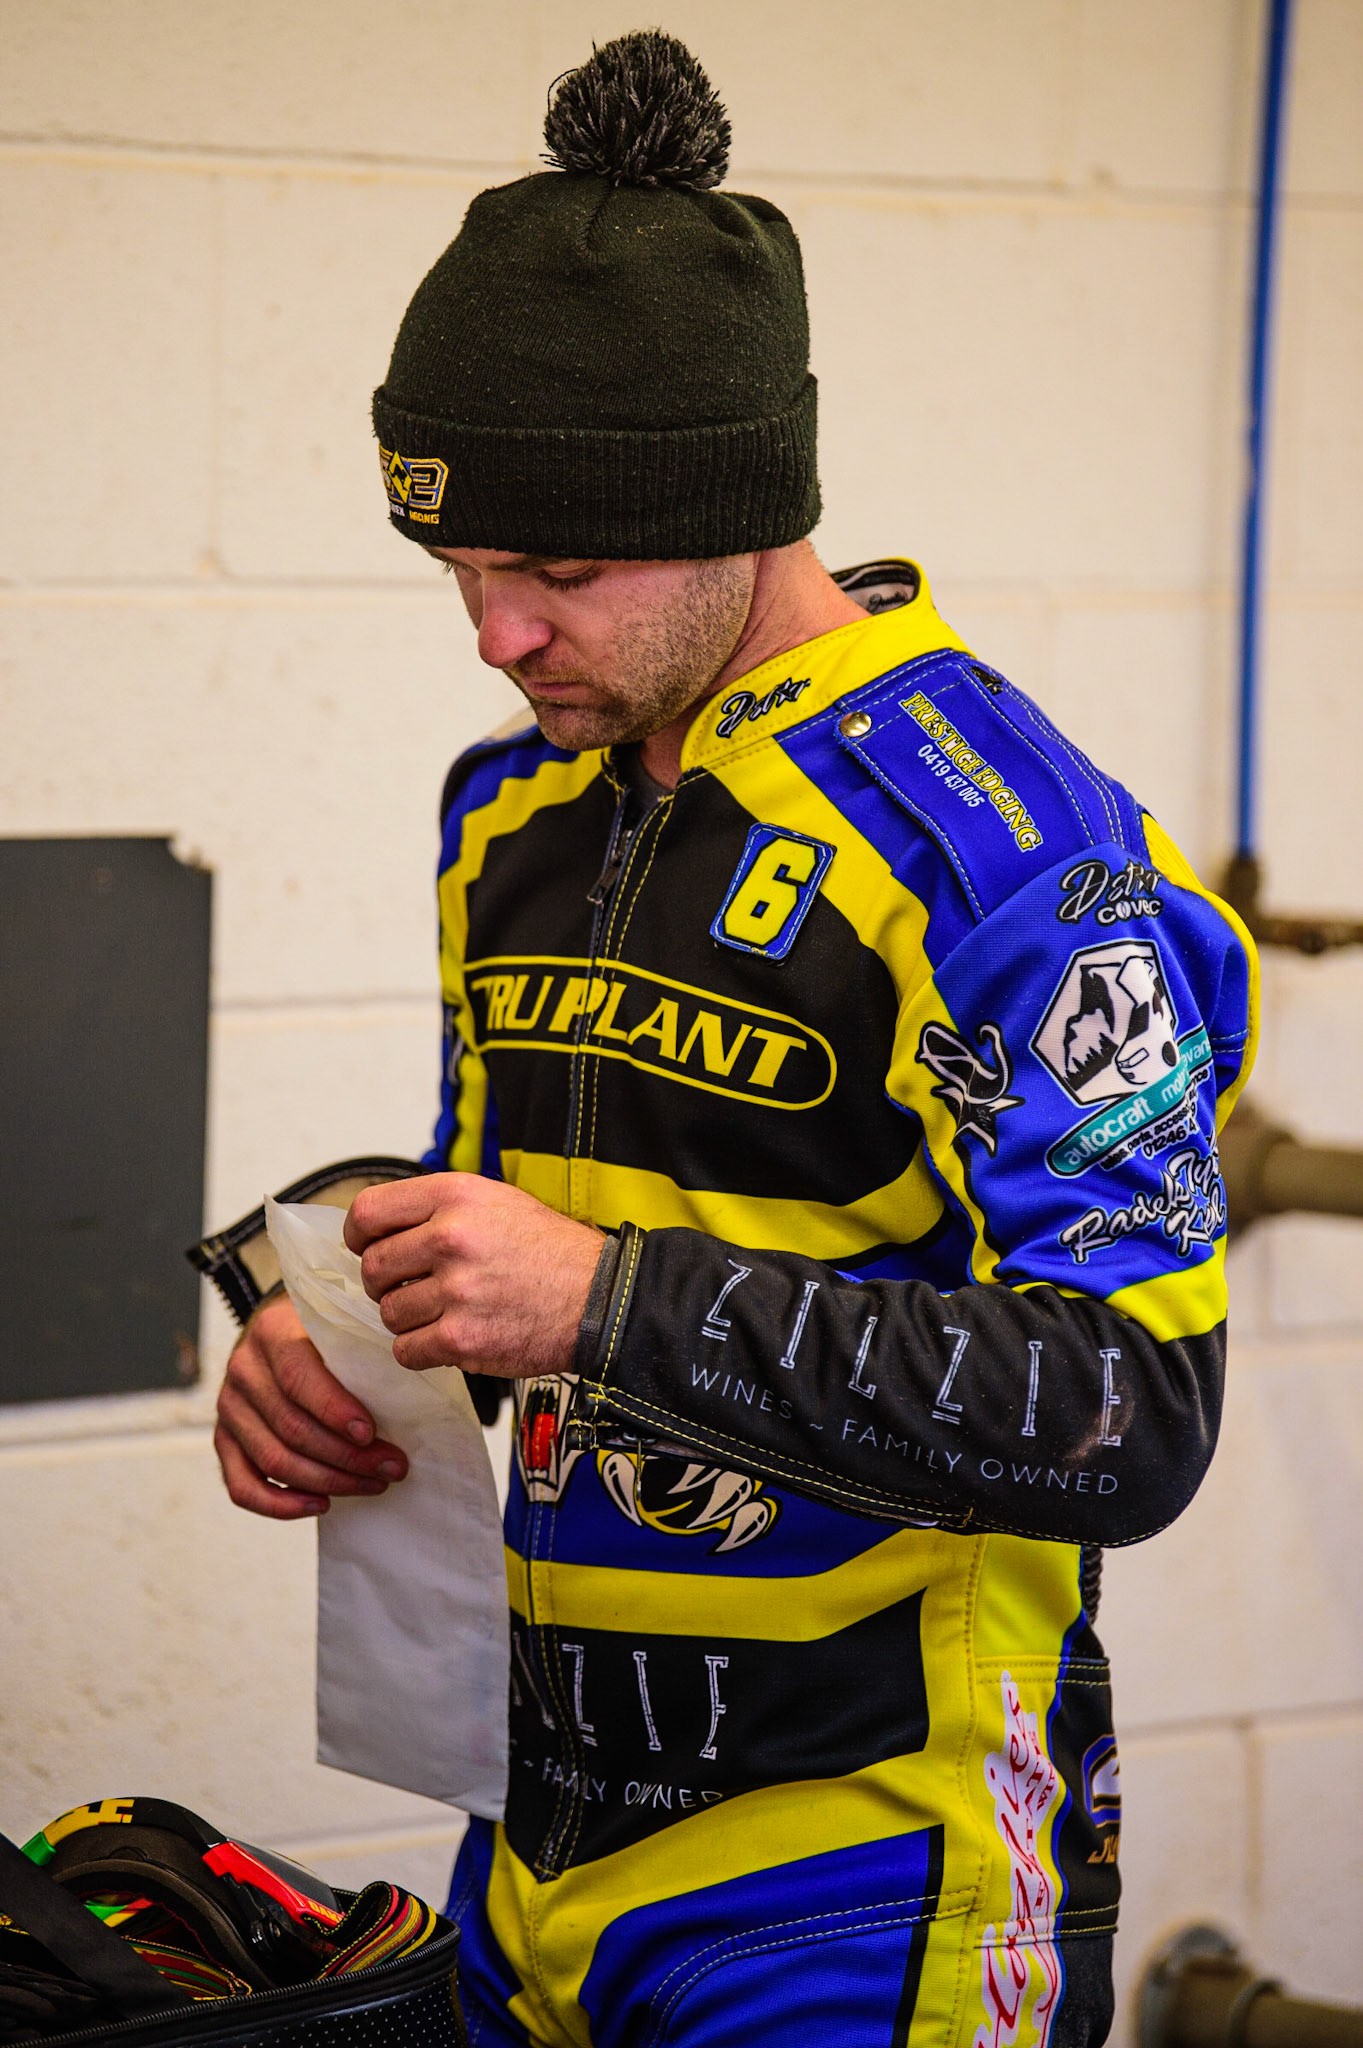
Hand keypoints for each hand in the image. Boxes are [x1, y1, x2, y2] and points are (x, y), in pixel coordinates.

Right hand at [214, 1294, 409, 1518]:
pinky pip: (243, 1486)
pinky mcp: (224, 1441)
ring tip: (372, 1484)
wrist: (281, 1332)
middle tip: (391, 1467)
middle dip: (347, 1456)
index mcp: (272, 1333)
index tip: (371, 1434)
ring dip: (328, 1481)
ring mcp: (230, 1408)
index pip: (299, 1380)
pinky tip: (322, 1504)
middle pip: (292, 1427)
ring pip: (274, 1459)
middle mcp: (243, 1370)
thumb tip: (407, 1395)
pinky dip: (280, 1505)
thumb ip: (357, 1348)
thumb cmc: (322, 1334)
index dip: (335, 1411)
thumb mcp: (338, 1325)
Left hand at [344, 1172, 603, 1377]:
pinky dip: (420, 1350)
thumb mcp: (495, 1202)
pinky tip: (449, 1338)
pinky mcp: (462, 1338)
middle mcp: (451, 1237)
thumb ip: (437, 1210)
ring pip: (389, 1313)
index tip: (367, 1248)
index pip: (368, 1212)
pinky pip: (406, 1351)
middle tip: (411, 1288)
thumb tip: (378, 1231)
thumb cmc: (550, 1251)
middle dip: (384, 1284)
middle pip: (373, 1267)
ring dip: (407, 1319)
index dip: (359, 1236)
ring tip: (443, 1313)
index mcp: (455, 1196)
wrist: (599, 1298)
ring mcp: (456, 1290)